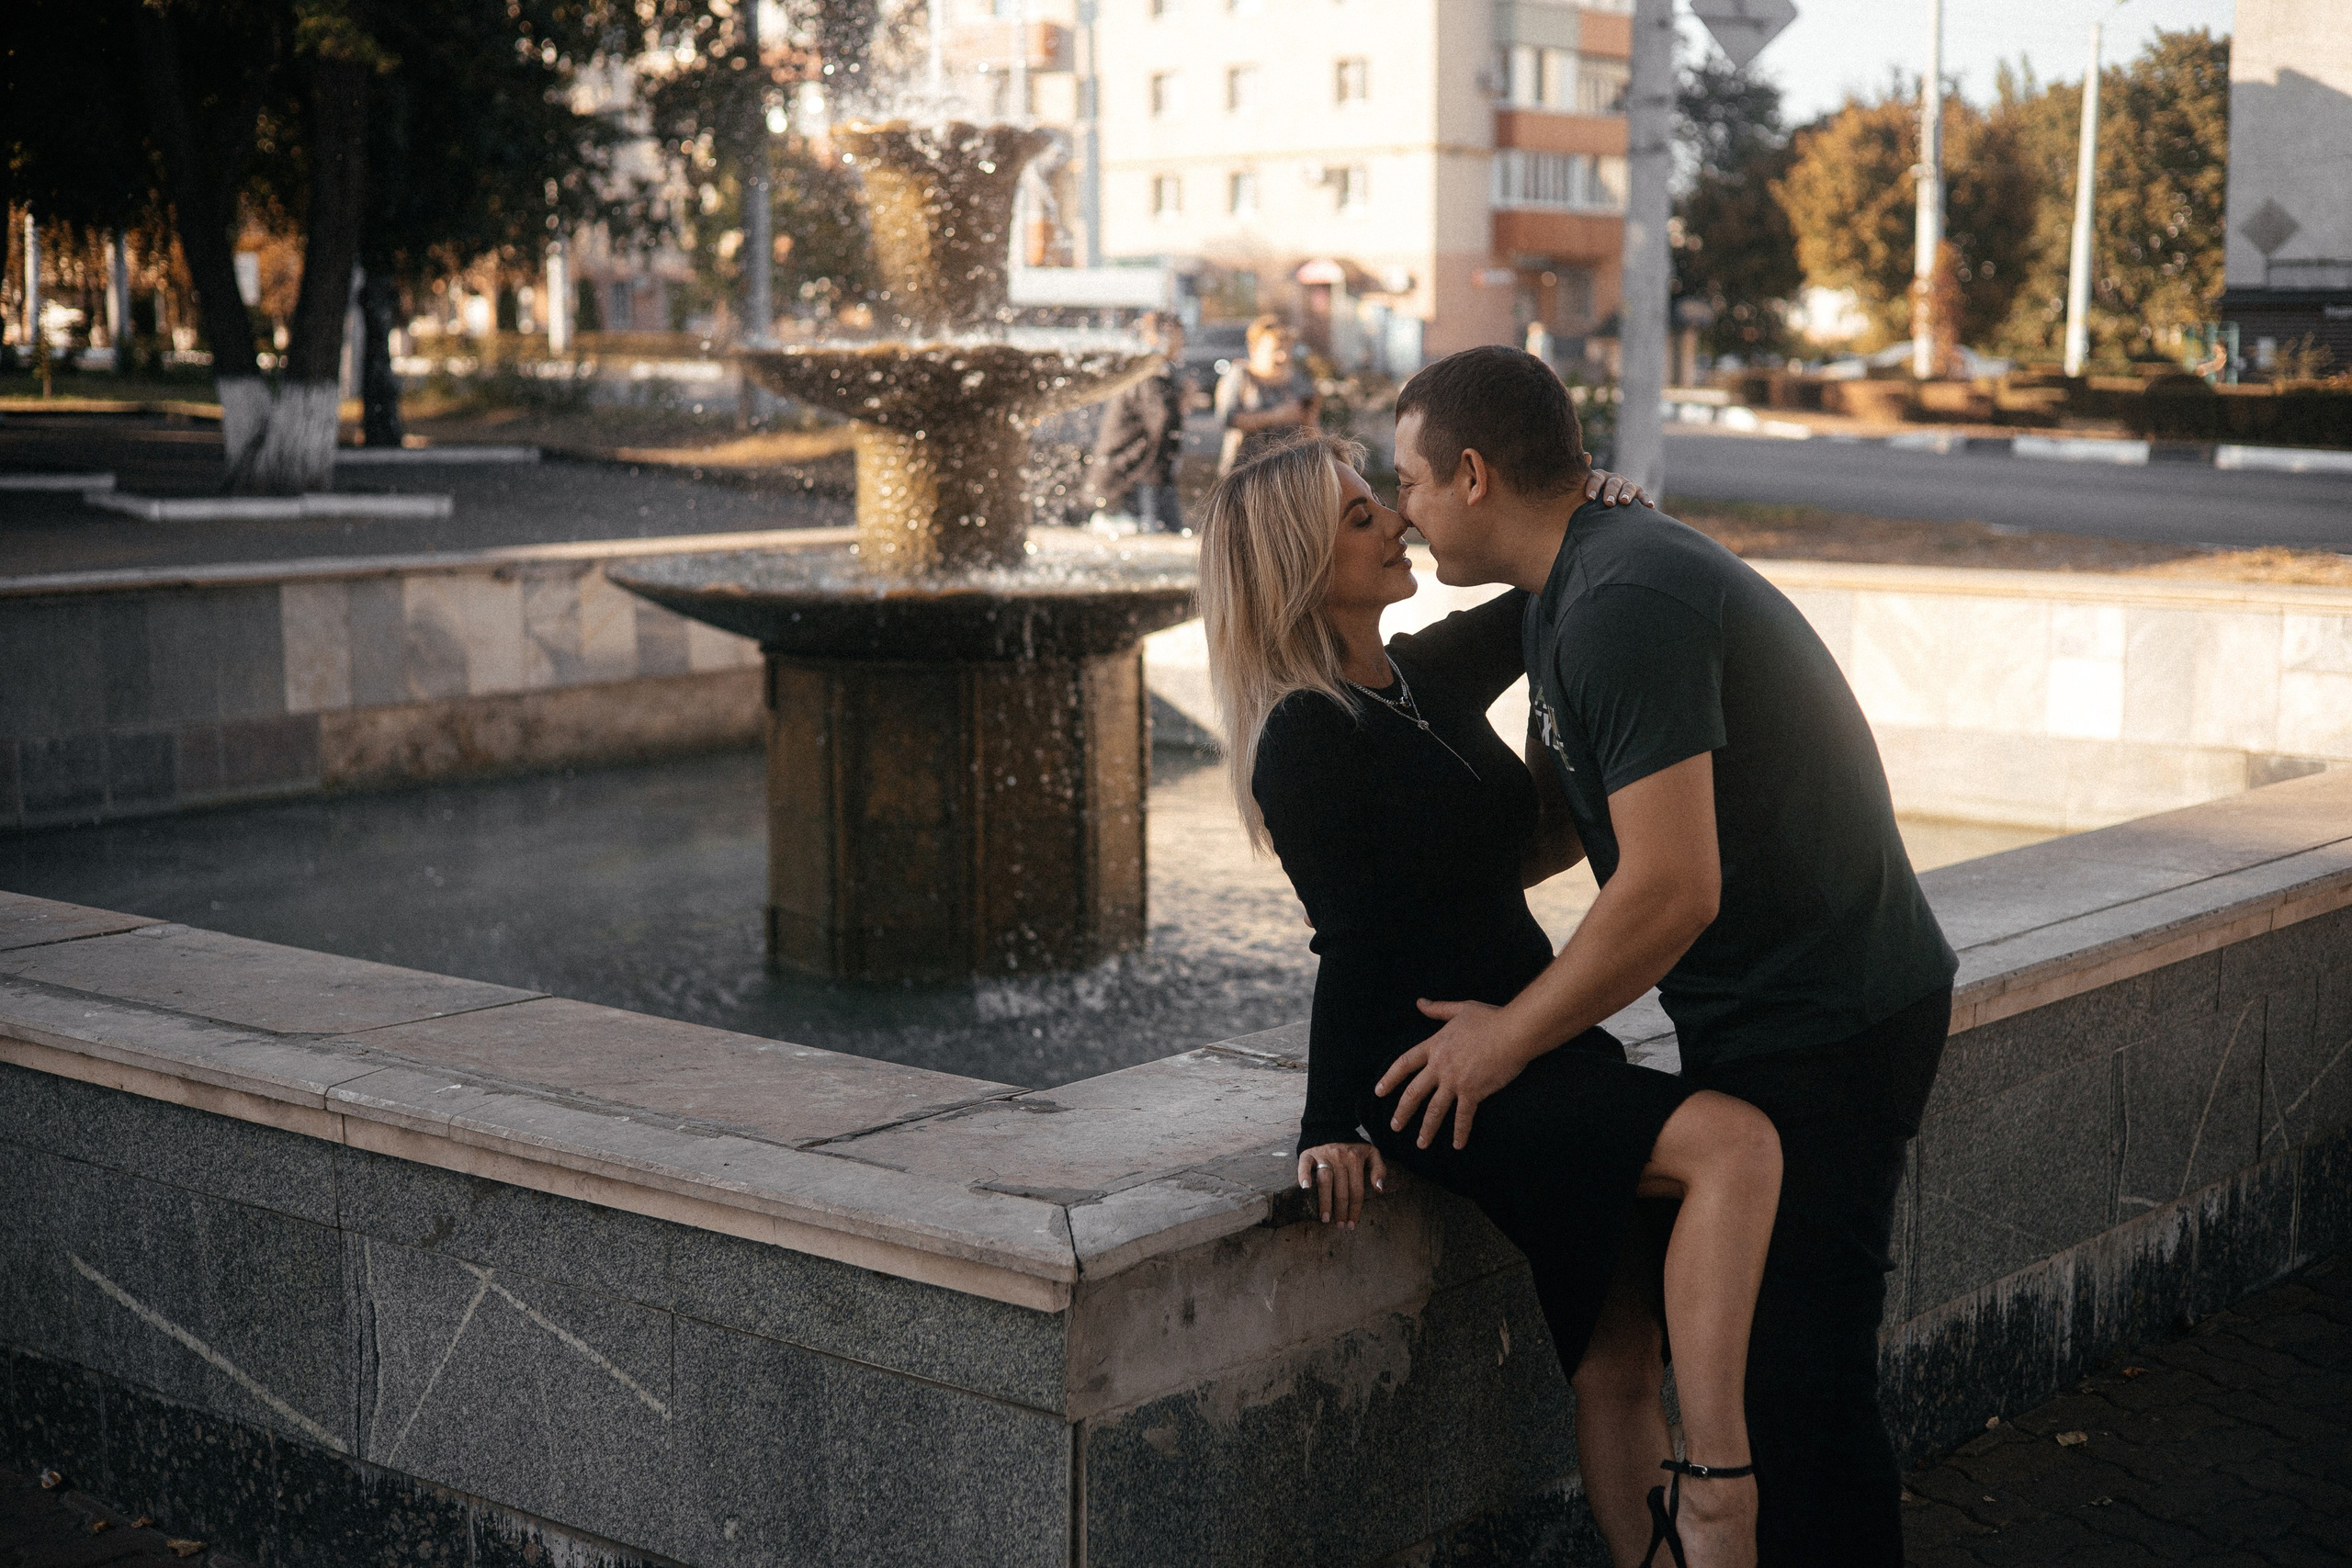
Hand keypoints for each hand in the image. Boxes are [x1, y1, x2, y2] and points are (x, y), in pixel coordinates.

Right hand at [1297, 1141, 1387, 1226]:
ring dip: (1325, 1202)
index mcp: (1355, 1158)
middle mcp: (1339, 1156)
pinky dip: (1304, 1176)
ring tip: (1326, 1218)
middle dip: (1341, 1210)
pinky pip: (1305, 1165)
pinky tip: (1305, 1189)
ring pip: (1325, 1181)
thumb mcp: (1371, 1153)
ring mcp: (1323, 1154)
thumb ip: (1379, 1170)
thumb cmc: (1353, 1147)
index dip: (1355, 1209)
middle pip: (1341, 1189)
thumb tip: (1379, 1189)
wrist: (1331, 1127)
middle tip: (1340, 1225)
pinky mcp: (1308, 1153)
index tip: (1353, 1224)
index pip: (1357, 1190)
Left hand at [1375, 1000, 1533, 1149]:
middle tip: (1394, 1126)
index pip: (1404, 1064)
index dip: (1390, 1078)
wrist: (1512, 1032)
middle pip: (1414, 1093)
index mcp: (1434, 1046)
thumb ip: (1438, 1009)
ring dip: (1426, 1129)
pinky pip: (1463, 1117)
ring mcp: (1455, 1081)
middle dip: (1402, 1112)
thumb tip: (1420, 1002)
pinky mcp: (1473, 1092)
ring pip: (1434, 1110)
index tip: (1378, 1091)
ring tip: (1420, 1144)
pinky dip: (1460, 1132)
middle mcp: (1440, 1066)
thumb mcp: (1460, 1009)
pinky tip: (1457, 1145)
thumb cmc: (1489, 1018)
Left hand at [1583, 468, 1652, 507]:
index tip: (1590, 498)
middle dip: (1610, 492)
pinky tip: (1650, 506)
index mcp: (1599, 477)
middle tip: (1608, 503)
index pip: (1596, 478)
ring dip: (1626, 494)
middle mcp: (1614, 479)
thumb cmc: (1587, 504)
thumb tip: (1587, 455)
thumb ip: (1580, 476)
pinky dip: (1646, 499)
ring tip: (1624, 502)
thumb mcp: (1579, 492)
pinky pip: (1642, 495)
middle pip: (1613, 483)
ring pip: (1628, 487)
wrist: (1599, 513)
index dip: (1593, 487)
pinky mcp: (1638, 493)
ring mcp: (1626, 485)